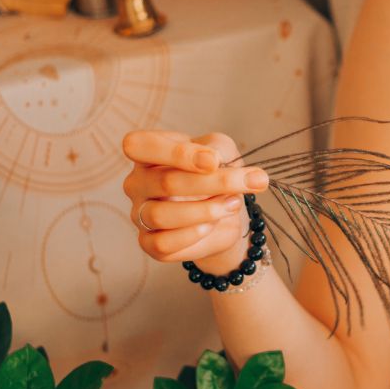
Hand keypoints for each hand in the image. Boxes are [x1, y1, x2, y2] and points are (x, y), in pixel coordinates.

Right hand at [121, 130, 268, 264]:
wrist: (225, 215)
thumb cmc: (216, 175)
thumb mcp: (222, 151)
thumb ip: (216, 148)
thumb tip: (213, 160)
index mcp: (147, 153)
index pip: (139, 145)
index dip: (176, 153)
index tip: (214, 161)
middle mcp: (137, 183)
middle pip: (165, 182)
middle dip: (214, 182)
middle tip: (252, 182)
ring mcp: (139, 214)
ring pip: (161, 215)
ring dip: (206, 211)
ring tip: (232, 204)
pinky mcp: (148, 243)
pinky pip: (162, 243)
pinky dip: (193, 234)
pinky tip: (212, 225)